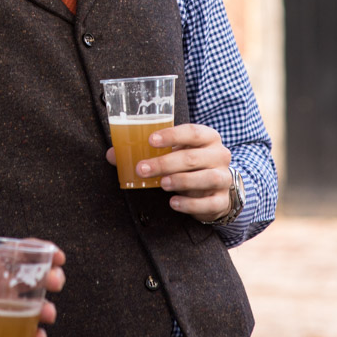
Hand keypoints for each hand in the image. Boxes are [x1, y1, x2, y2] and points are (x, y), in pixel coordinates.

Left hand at [105, 123, 232, 222]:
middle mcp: (219, 155)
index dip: (172, 135)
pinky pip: (209, 203)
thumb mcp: (173, 152)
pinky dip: (191, 204)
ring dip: (181, 181)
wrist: (218, 187)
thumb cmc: (190, 164)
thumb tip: (112, 155)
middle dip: (165, 163)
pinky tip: (173, 203)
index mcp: (208, 138)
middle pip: (194, 157)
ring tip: (161, 184)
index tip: (150, 140)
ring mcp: (224, 178)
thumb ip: (146, 152)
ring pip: (207, 178)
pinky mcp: (223, 201)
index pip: (193, 131)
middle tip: (143, 169)